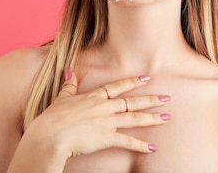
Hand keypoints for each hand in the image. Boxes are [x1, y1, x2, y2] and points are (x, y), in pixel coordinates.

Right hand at [24, 69, 170, 159]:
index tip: (147, 77)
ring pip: (134, 118)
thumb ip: (68, 85)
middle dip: (151, 100)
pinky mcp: (106, 137)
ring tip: (167, 117)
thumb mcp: (61, 98)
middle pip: (132, 101)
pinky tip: (152, 148)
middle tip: (168, 98)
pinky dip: (140, 145)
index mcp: (92, 97)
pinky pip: (127, 141)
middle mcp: (103, 107)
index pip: (117, 87)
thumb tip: (69, 70)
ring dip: (152, 118)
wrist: (49, 136)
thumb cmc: (52, 119)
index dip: (132, 82)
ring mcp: (106, 122)